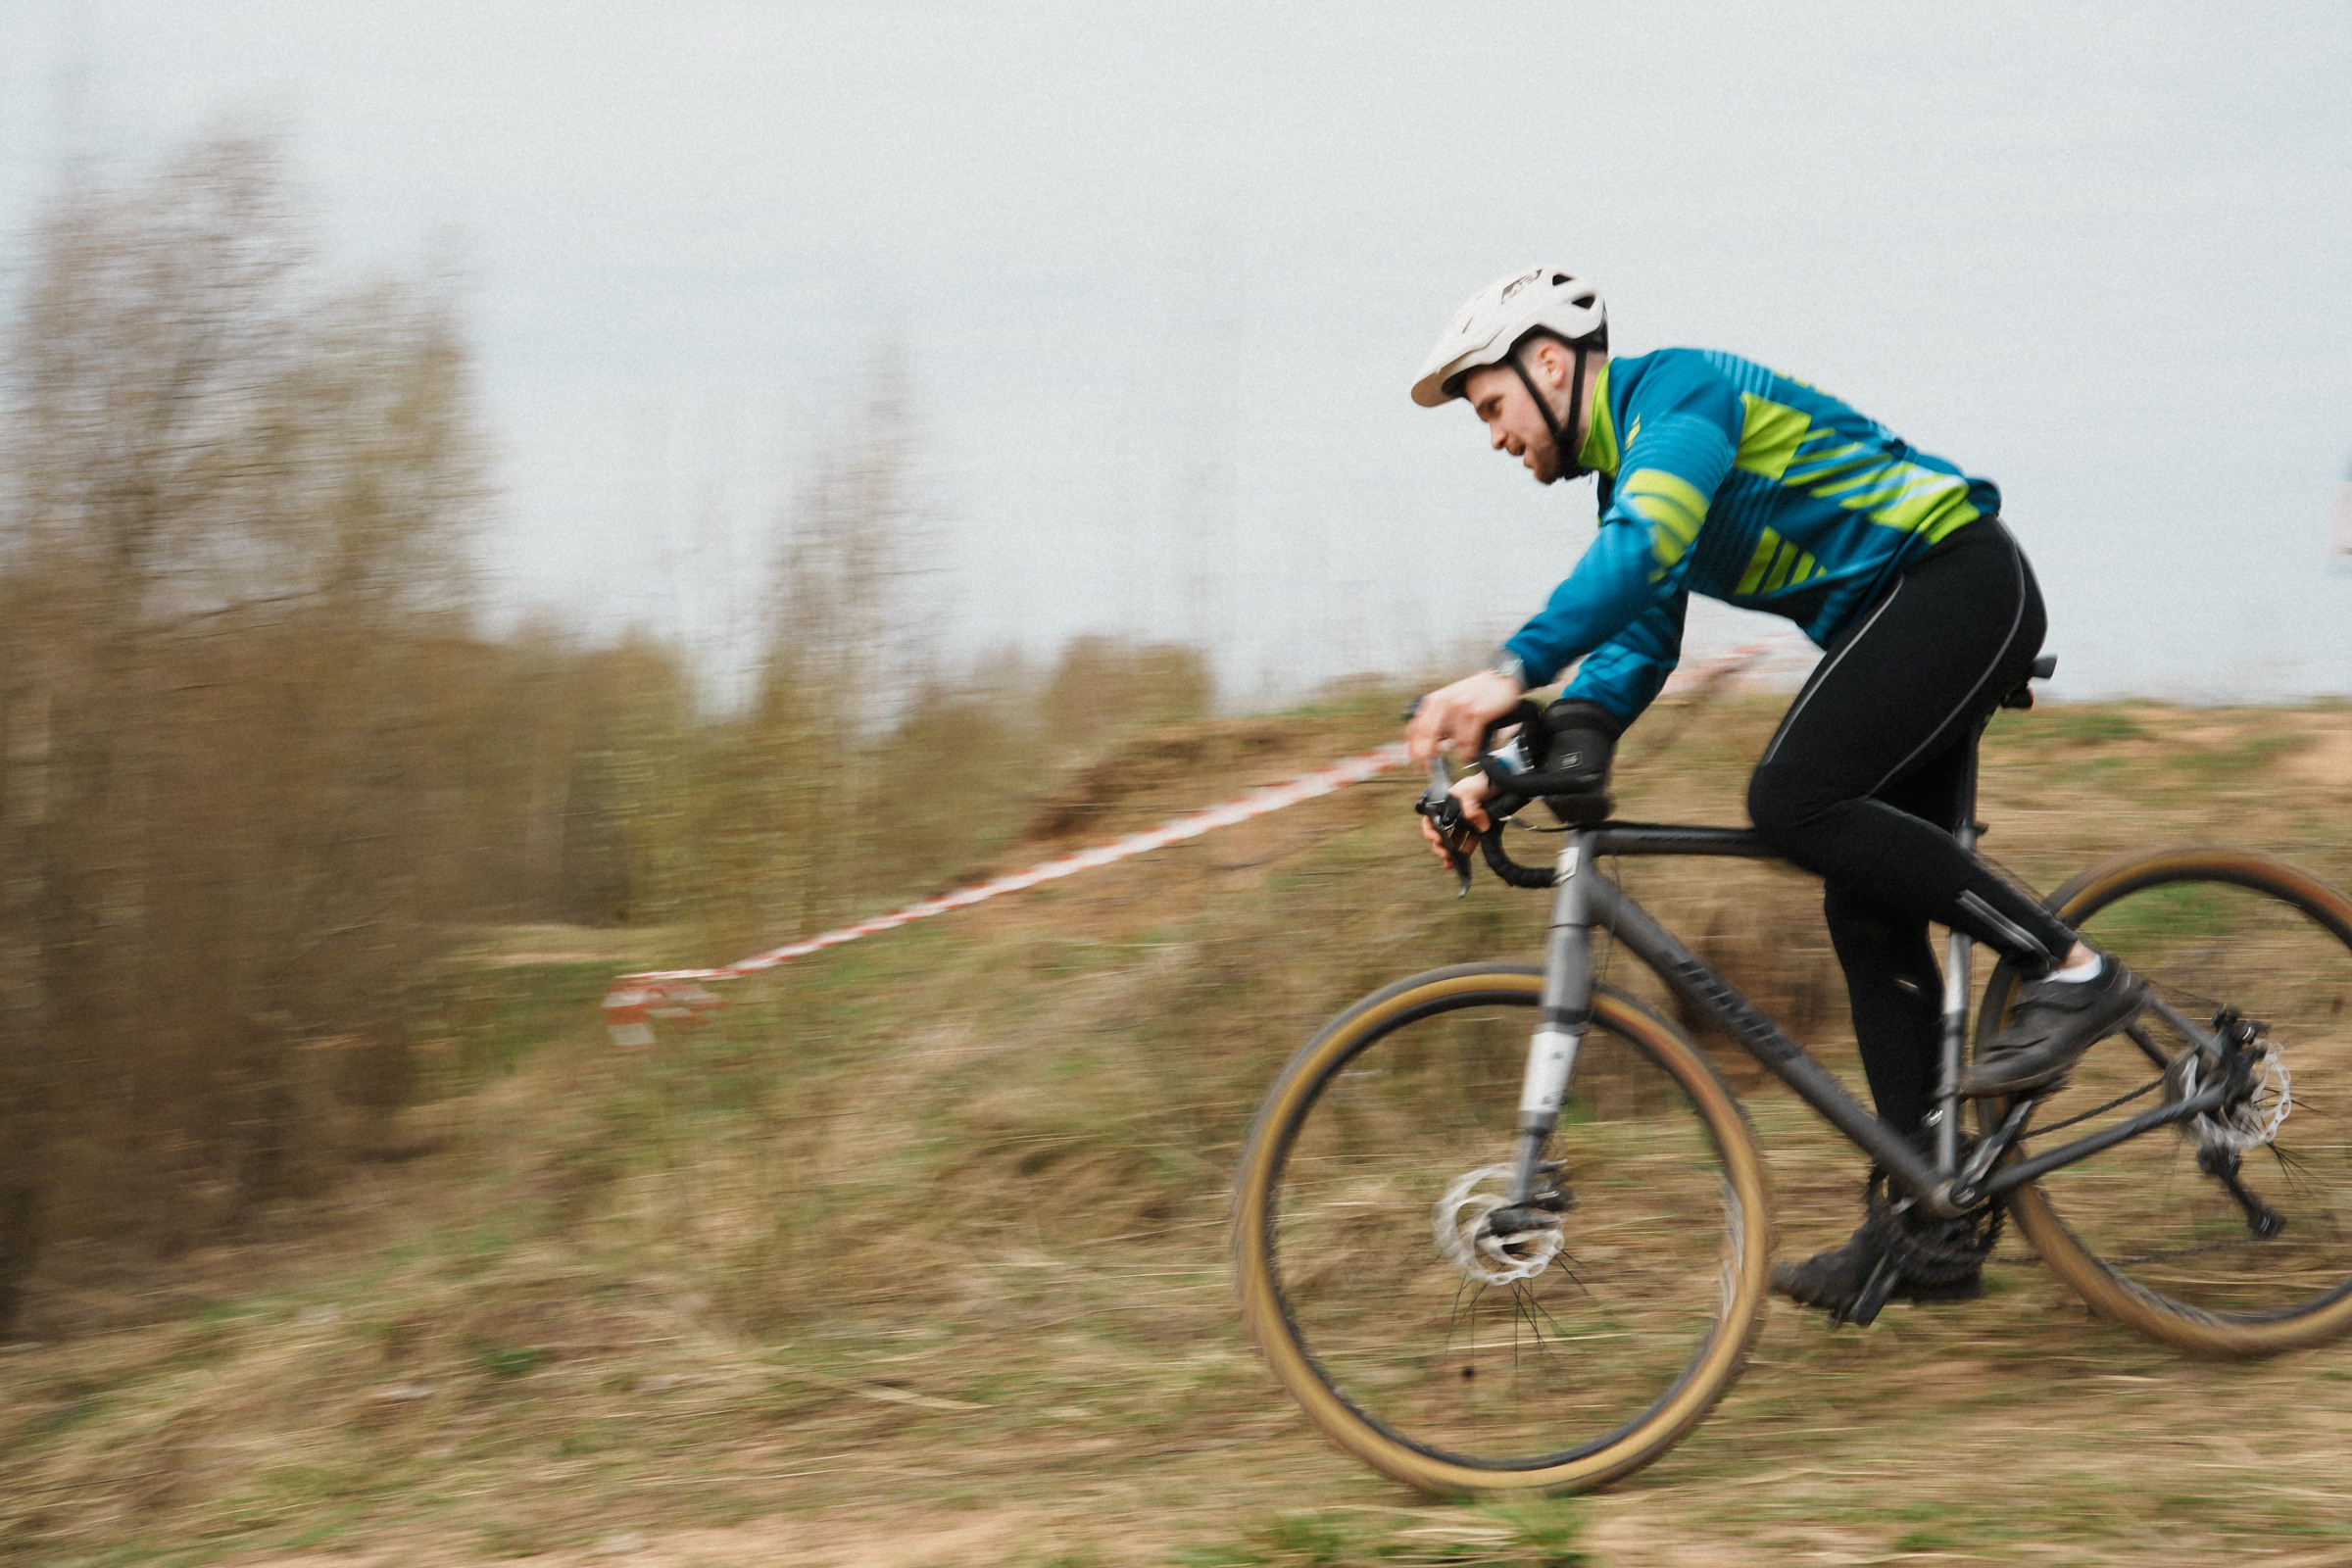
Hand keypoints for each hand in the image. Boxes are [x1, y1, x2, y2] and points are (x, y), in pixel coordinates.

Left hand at [1406, 669, 1525, 763]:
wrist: (1503, 676)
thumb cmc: (1477, 692)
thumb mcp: (1451, 701)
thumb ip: (1440, 720)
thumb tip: (1431, 747)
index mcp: (1434, 700)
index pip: (1415, 728)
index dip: (1413, 749)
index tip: (1416, 763)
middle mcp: (1444, 702)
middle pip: (1426, 735)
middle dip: (1425, 756)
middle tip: (1429, 770)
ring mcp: (1460, 706)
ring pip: (1453, 741)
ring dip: (1459, 754)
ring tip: (1466, 755)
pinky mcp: (1477, 712)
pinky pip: (1469, 740)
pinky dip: (1470, 751)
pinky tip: (1473, 751)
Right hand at [1419, 771, 1495, 862]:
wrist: (1504, 780)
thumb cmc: (1485, 780)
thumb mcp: (1473, 790)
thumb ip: (1471, 807)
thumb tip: (1480, 827)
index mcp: (1447, 802)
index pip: (1430, 818)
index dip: (1430, 830)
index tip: (1436, 839)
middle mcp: (1454, 812)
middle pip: (1441, 833)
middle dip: (1439, 846)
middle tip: (1444, 854)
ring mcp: (1466, 821)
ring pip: (1454, 840)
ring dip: (1450, 852)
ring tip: (1450, 863)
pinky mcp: (1479, 827)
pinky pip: (1470, 841)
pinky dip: (1466, 851)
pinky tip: (1463, 860)